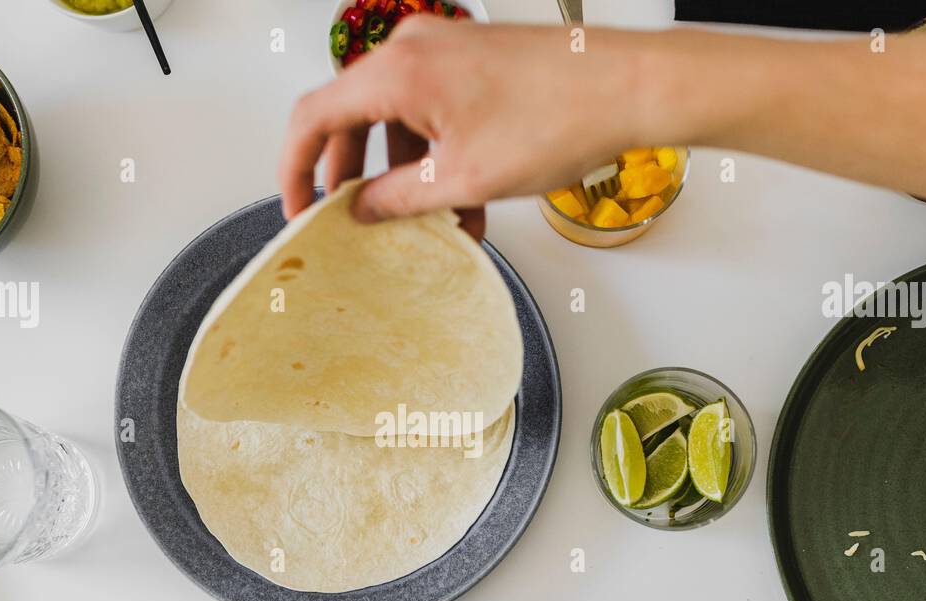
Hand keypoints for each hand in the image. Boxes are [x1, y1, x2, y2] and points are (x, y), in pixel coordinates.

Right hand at [279, 18, 658, 233]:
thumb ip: (399, 200)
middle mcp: (414, 49)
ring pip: (396, 119)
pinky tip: (461, 204)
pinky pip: (432, 111)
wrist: (631, 88)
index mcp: (398, 71)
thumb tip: (363, 211)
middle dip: (352, 177)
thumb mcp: (464, 180)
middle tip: (355, 223)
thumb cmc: (560, 118)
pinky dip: (434, 156)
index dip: (294, 168)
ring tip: (428, 226)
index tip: (298, 207)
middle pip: (352, 116)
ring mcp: (445, 50)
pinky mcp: (472, 61)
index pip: (313, 116)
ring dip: (403, 176)